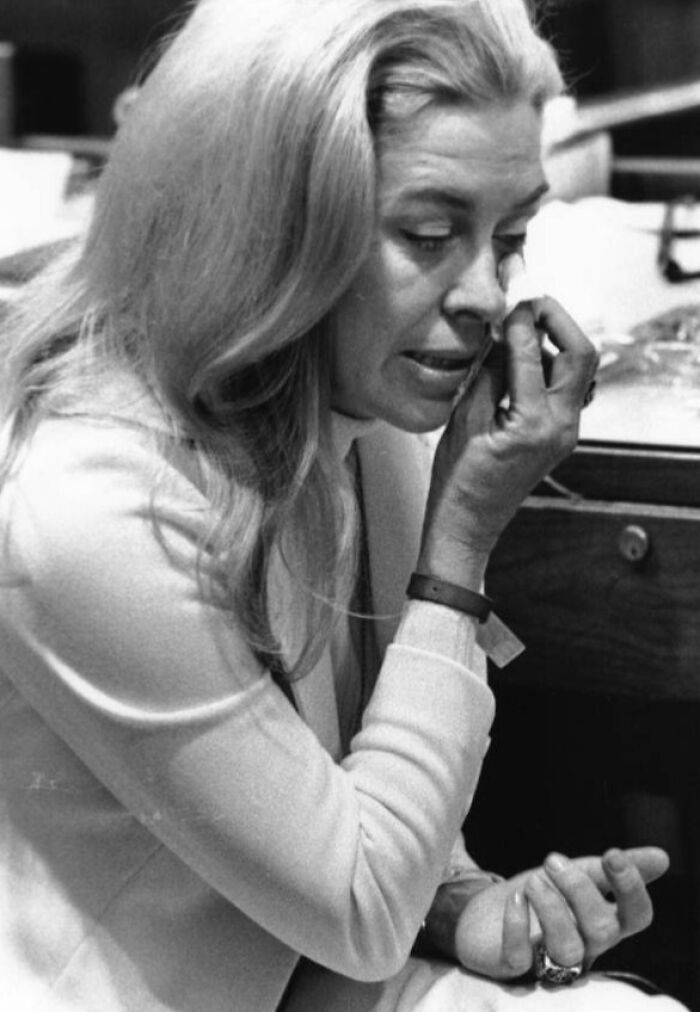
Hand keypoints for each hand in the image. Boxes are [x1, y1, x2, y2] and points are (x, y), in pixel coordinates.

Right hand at [419, 296, 597, 586]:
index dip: (522, 319)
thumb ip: (488, 374)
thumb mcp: (465, 420)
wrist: (468, 524)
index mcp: (533, 424)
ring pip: (580, 371)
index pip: (534, 354)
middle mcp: (561, 427)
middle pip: (581, 355)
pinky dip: (552, 366)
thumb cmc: (458, 480)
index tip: (510, 297)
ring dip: (557, 343)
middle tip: (530, 304)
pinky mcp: (560, 435)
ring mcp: (566, 433)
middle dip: (559, 322)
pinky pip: (568, 390)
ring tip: (522, 330)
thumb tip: (500, 334)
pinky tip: (523, 361)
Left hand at [449, 846, 667, 980]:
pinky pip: (520, 958)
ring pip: (567, 949)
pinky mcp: (512, 966)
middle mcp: (584, 947)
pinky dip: (518, 926)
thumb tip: (663, 858)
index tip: (613, 854)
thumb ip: (614, 868)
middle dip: (580, 889)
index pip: (636, 917)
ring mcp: (548, 961)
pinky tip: (515, 899)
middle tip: (552, 860)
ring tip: (533, 880)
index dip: (631, 889)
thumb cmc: (540, 895)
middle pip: (601, 930)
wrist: (482, 912)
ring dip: (552, 908)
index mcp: (604, 923)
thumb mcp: (577, 874)